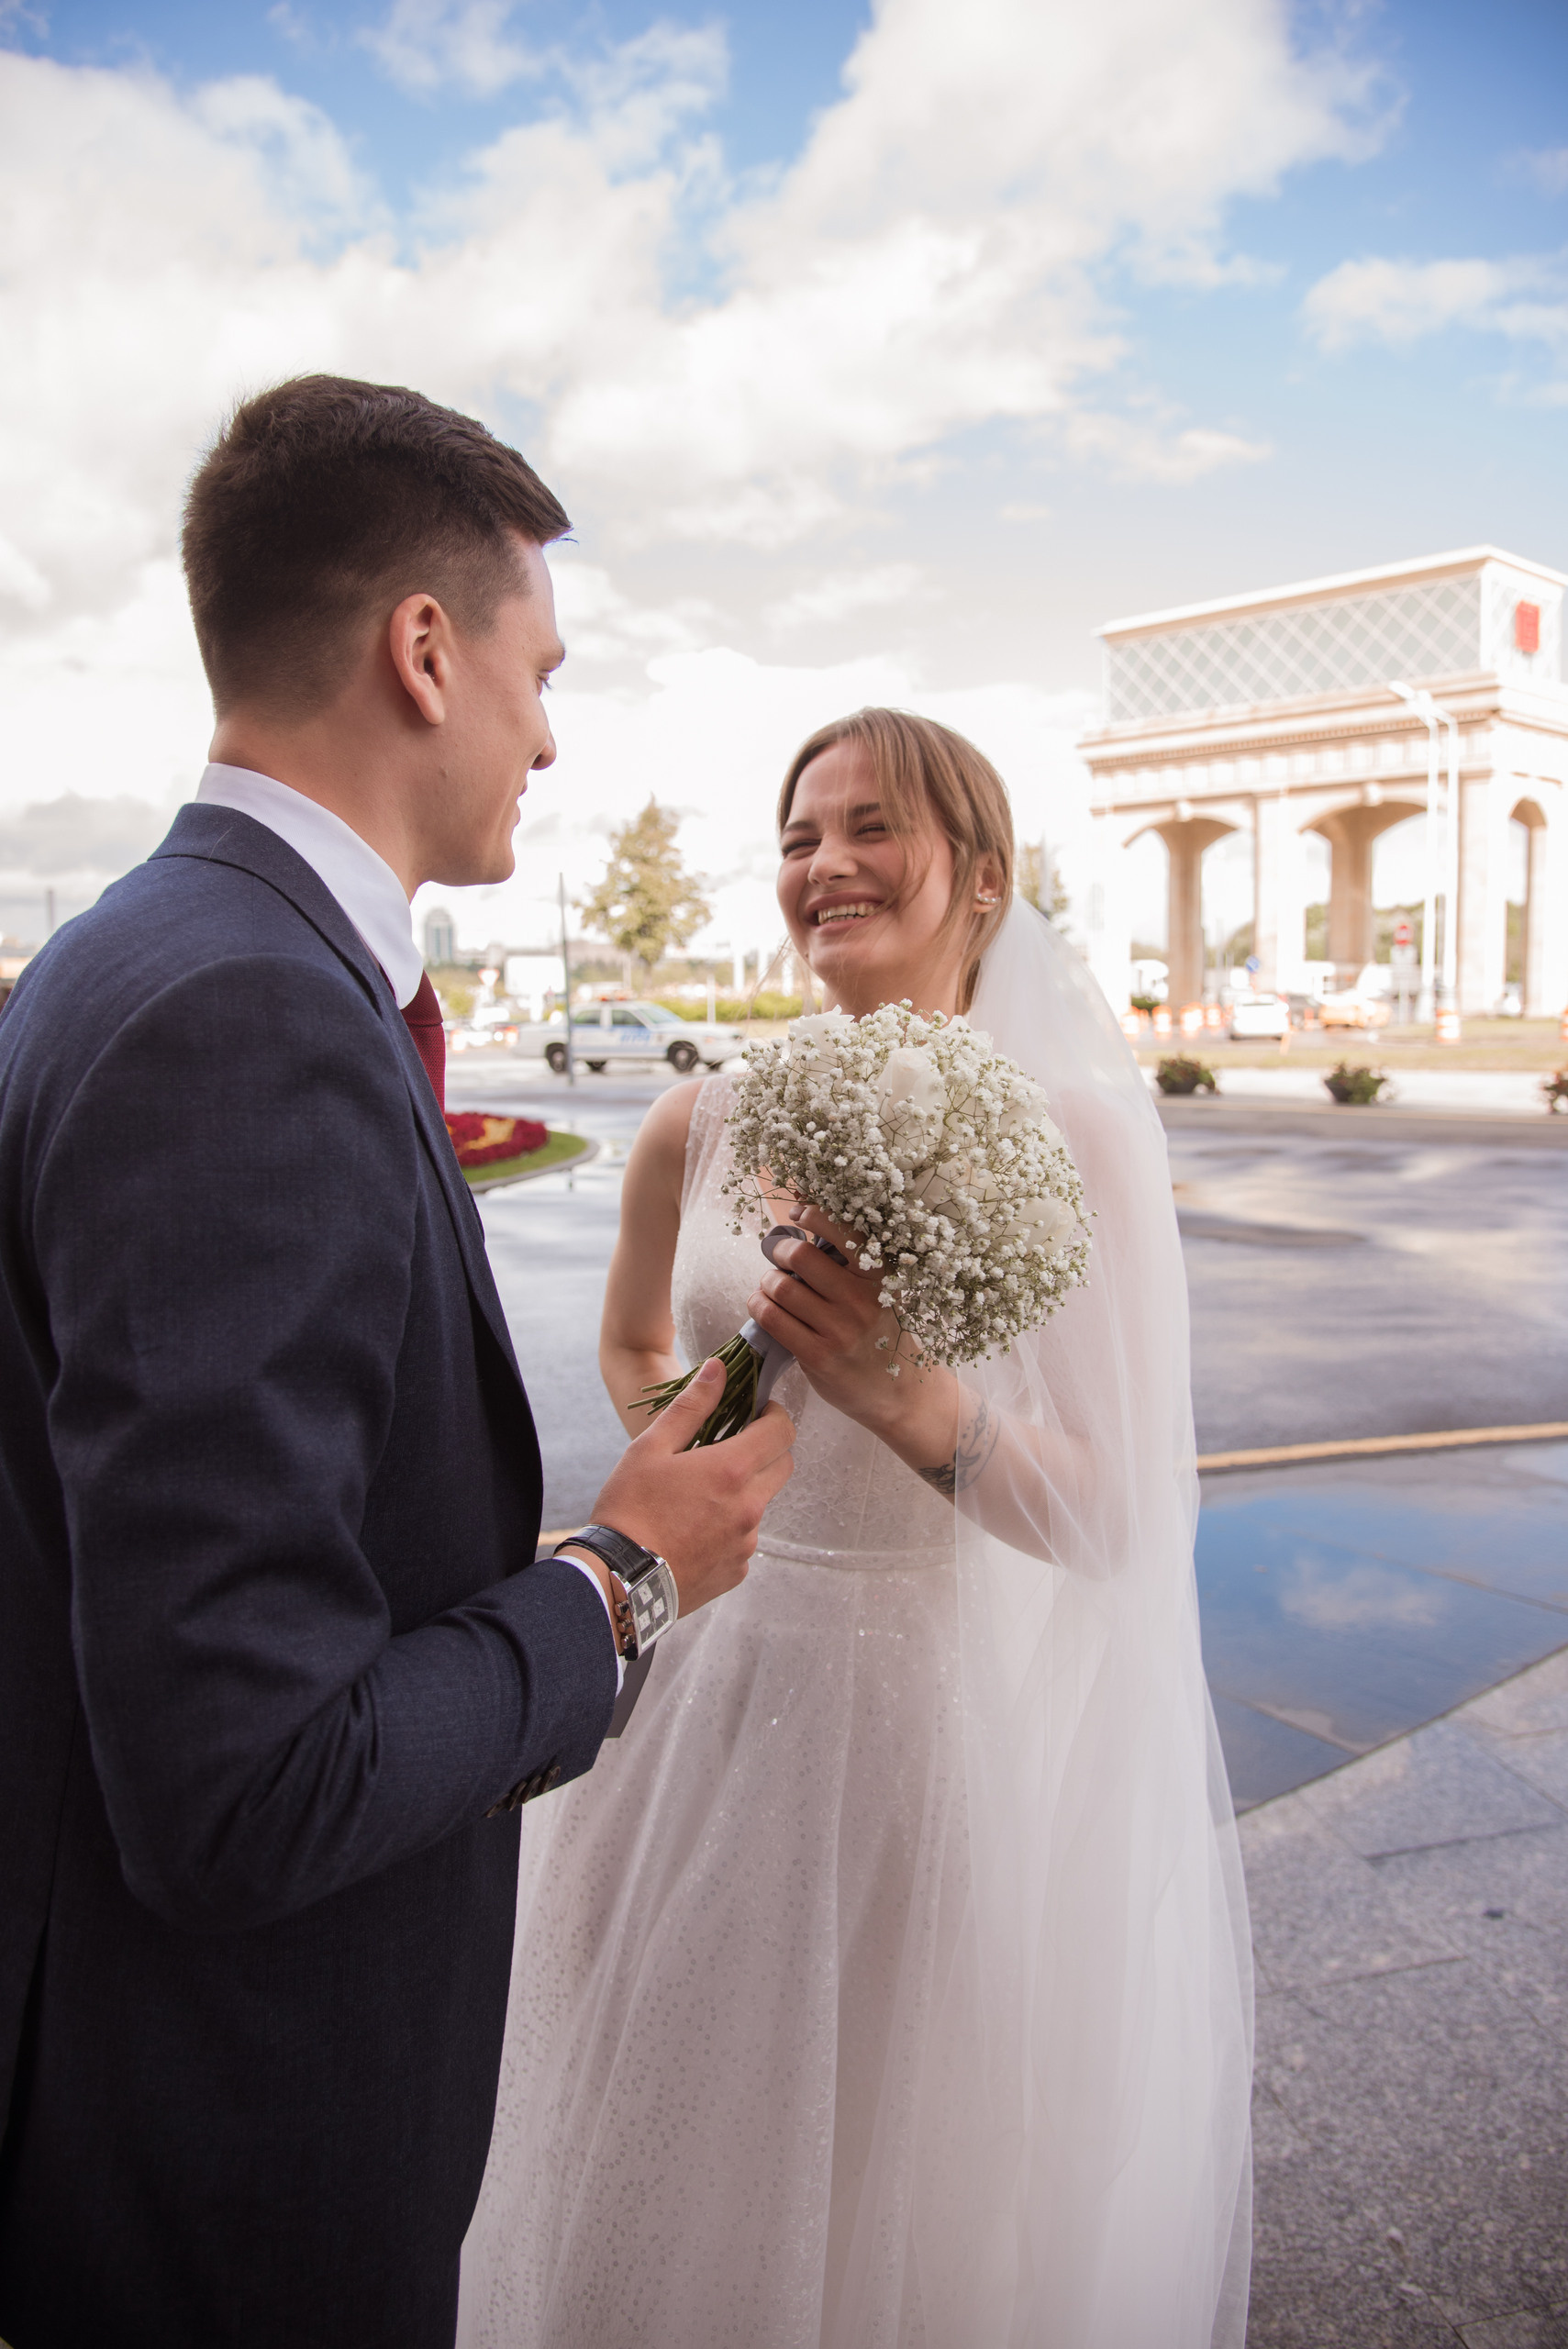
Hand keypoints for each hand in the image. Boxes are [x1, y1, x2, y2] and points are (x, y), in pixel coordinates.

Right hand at [583, 1358, 794, 1616]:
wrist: (619, 1580)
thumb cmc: (629, 1508)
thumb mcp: (651, 1447)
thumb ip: (692, 1406)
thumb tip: (719, 1369)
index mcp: (732, 1470)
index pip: (782, 1430)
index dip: (773, 1415)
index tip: (756, 1413)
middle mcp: (749, 1507)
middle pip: (783, 1466)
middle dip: (766, 1449)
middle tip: (730, 1448)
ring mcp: (746, 1543)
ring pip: (762, 1504)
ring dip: (745, 1491)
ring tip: (700, 1495)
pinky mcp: (737, 1572)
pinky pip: (745, 1539)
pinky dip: (730, 1528)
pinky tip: (694, 1529)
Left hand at [746, 1207, 905, 1430]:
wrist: (898, 1394)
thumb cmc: (880, 1336)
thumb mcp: (879, 1294)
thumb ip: (849, 1266)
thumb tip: (802, 1222)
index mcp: (879, 1277)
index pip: (844, 1230)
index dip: (813, 1213)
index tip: (797, 1213)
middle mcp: (861, 1300)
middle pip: (801, 1256)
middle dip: (780, 1250)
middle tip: (778, 1256)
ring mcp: (839, 1330)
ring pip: (780, 1287)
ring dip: (766, 1282)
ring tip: (771, 1287)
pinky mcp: (818, 1356)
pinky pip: (772, 1319)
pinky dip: (758, 1305)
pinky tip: (763, 1305)